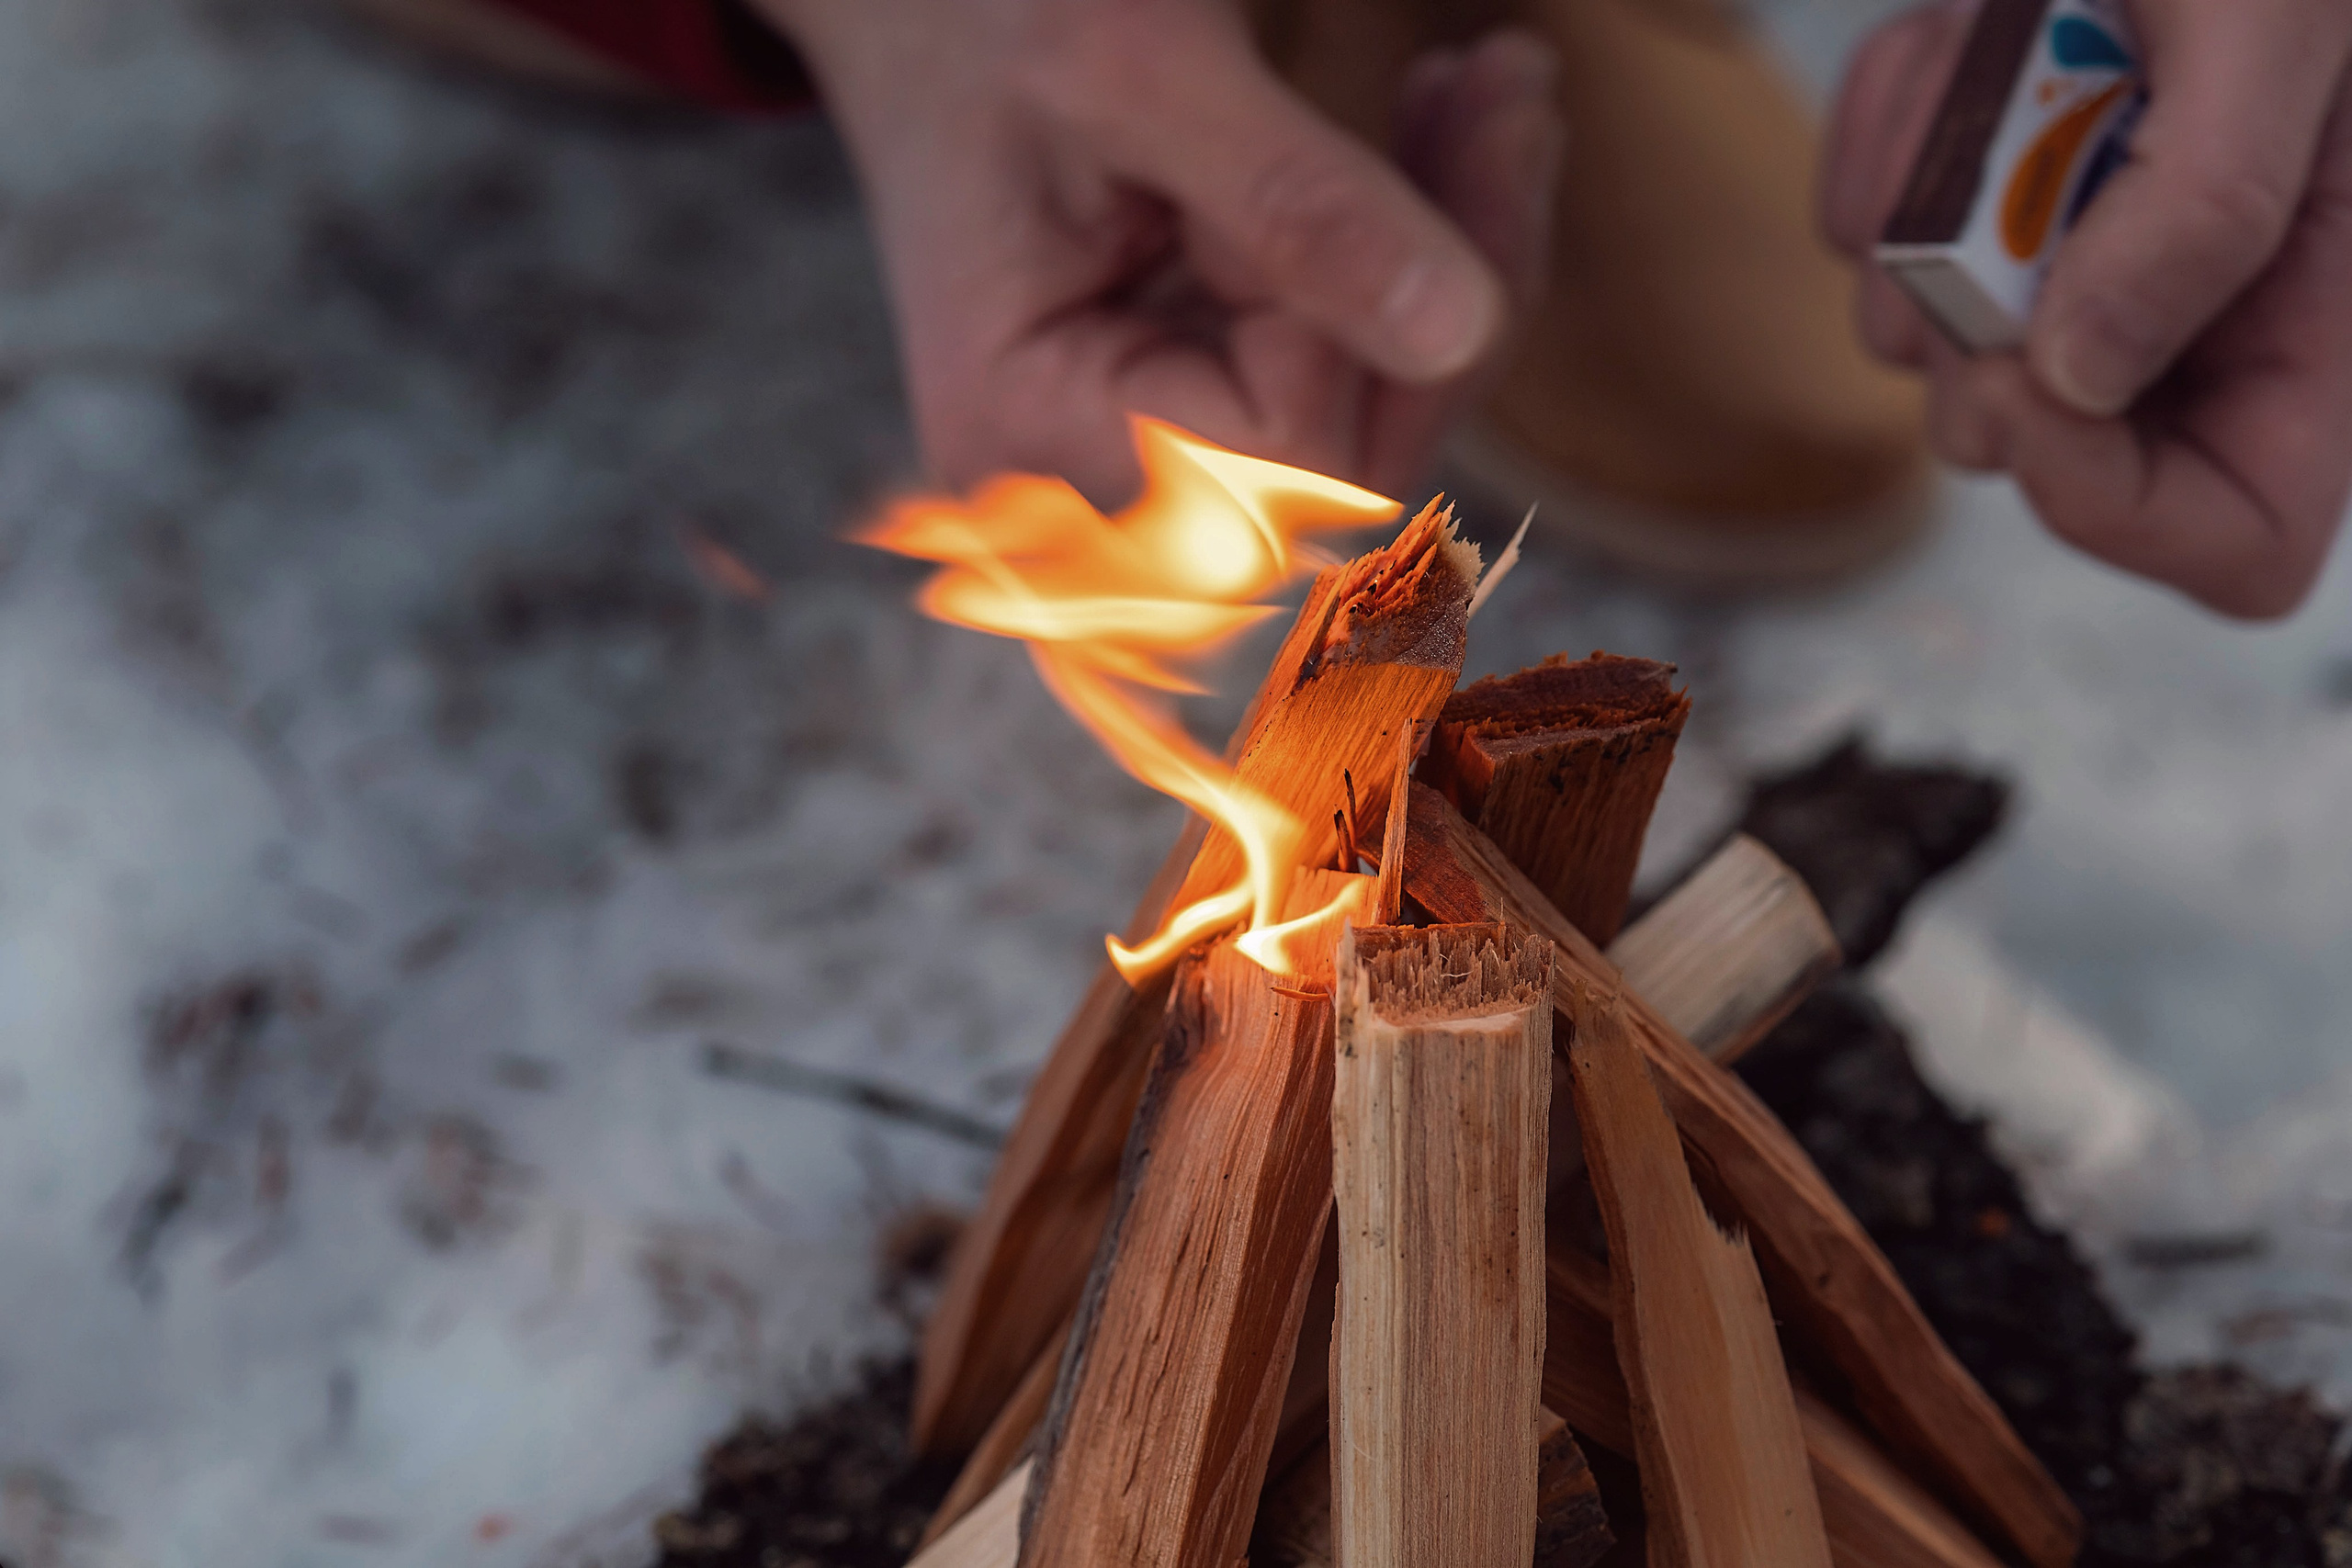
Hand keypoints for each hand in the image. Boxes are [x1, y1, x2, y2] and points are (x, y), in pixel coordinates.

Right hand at [757, 0, 1562, 503]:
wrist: (919, 3)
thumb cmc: (987, 8)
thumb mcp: (1138, 67)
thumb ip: (1295, 204)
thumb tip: (1458, 331)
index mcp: (1020, 431)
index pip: (1276, 463)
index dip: (1376, 317)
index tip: (1429, 116)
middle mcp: (1074, 493)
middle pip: (1342, 476)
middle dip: (1465, 283)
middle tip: (1512, 87)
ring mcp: (1136, 471)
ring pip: (1373, 434)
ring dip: (1462, 256)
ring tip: (1489, 86)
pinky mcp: (1193, 424)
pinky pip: (1350, 389)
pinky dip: (1412, 264)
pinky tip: (1433, 132)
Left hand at [1823, 0, 2351, 618]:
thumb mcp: (2282, 24)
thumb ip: (2211, 209)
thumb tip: (2075, 382)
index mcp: (2312, 315)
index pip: (2243, 547)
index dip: (2123, 510)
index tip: (2038, 382)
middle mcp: (2187, 316)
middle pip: (2042, 458)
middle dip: (1984, 359)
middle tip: (1997, 208)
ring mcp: (2063, 265)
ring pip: (1929, 360)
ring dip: (1925, 234)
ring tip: (2001, 66)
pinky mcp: (1964, 203)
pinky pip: (1867, 245)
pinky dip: (1885, 148)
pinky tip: (1953, 46)